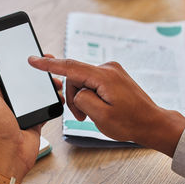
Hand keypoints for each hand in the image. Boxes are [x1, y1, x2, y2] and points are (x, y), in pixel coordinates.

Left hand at [0, 56, 63, 181]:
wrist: (8, 156)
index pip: (5, 73)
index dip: (15, 62)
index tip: (27, 53)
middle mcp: (7, 102)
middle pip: (23, 81)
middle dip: (35, 72)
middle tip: (47, 64)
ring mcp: (22, 112)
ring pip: (36, 93)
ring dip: (46, 85)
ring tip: (55, 81)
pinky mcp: (34, 121)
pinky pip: (45, 107)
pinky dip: (53, 101)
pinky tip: (57, 96)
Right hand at [28, 56, 184, 156]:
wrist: (151, 123)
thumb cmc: (130, 123)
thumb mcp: (101, 117)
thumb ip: (82, 100)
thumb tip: (77, 92)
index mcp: (104, 77)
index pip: (70, 67)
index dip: (48, 65)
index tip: (33, 60)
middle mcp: (108, 68)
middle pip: (75, 77)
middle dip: (73, 97)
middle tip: (81, 117)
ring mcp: (111, 71)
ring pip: (82, 81)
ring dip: (82, 99)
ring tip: (91, 115)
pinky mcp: (113, 76)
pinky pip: (91, 82)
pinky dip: (89, 95)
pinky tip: (97, 107)